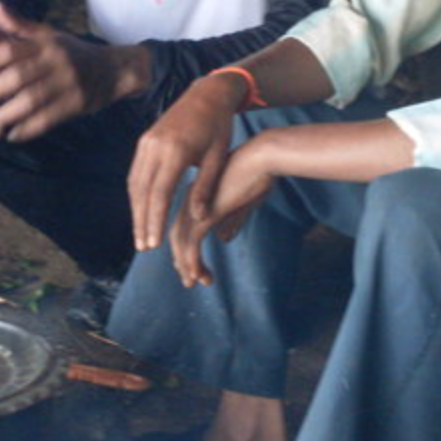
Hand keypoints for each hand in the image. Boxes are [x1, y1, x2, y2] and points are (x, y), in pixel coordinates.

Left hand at [0, 2, 138, 143]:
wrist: (114, 70)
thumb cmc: (72, 53)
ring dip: (6, 114)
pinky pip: (48, 119)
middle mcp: (57, 61)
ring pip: (32, 100)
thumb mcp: (48, 35)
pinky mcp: (77, 104)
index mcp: (46, 43)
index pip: (11, 50)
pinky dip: (28, 128)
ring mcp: (68, 83)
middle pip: (18, 77)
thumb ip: (18, 26)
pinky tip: (12, 134)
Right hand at [128, 71, 244, 251]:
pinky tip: (140, 210)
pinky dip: (137, 194)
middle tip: (142, 247)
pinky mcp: (144, 140)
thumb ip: (206, 187)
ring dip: (135, 210)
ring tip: (140, 234)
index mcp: (176, 151)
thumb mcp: (218, 158)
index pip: (160, 194)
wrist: (207, 94)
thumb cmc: (219, 127)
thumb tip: (200, 219)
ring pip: (135, 183)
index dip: (155, 221)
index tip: (155, 244)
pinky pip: (136, 172)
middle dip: (141, 222)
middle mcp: (155, 146)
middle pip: (142, 192)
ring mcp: (146, 142)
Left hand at [168, 136, 275, 286]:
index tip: (196, 266)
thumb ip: (232, 219)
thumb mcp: (243, 202)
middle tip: (191, 280)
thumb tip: (223, 238)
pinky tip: (199, 275)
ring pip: (181, 243)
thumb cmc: (258, 175)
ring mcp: (196, 207)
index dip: (187, 248)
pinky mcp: (204, 215)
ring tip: (195, 282)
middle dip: (182, 260)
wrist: (262, 159)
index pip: (185, 226)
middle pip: (178, 236)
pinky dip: (192, 262)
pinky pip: (192, 245)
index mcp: (198, 196)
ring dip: (186, 265)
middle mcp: (191, 201)